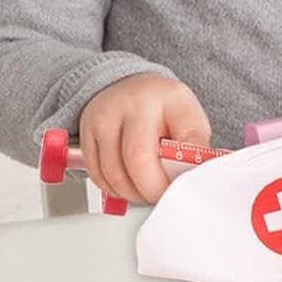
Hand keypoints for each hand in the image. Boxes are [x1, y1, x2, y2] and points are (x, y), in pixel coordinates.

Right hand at [78, 74, 210, 204]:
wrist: (134, 87)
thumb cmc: (165, 108)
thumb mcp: (191, 120)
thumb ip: (194, 148)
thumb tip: (195, 178)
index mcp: (162, 99)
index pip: (161, 149)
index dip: (165, 181)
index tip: (175, 190)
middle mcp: (127, 105)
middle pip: (132, 163)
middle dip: (149, 191)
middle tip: (161, 194)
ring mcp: (101, 118)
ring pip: (111, 173)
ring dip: (131, 193)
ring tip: (147, 188)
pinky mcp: (86, 133)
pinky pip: (97, 174)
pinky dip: (114, 188)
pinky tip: (129, 183)